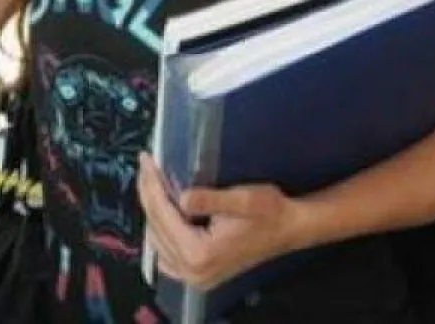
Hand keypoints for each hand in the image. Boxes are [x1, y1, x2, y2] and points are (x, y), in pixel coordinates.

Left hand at [137, 153, 307, 288]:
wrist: (288, 230)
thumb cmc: (269, 212)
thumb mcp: (243, 199)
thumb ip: (210, 199)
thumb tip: (180, 197)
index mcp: (199, 254)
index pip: (162, 214)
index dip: (151, 184)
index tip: (146, 158)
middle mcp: (191, 271)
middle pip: (155, 226)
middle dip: (148, 193)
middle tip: (146, 164)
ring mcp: (192, 277)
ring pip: (156, 238)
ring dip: (152, 208)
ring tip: (152, 180)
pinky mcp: (196, 274)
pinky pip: (165, 251)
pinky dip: (160, 228)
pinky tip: (163, 207)